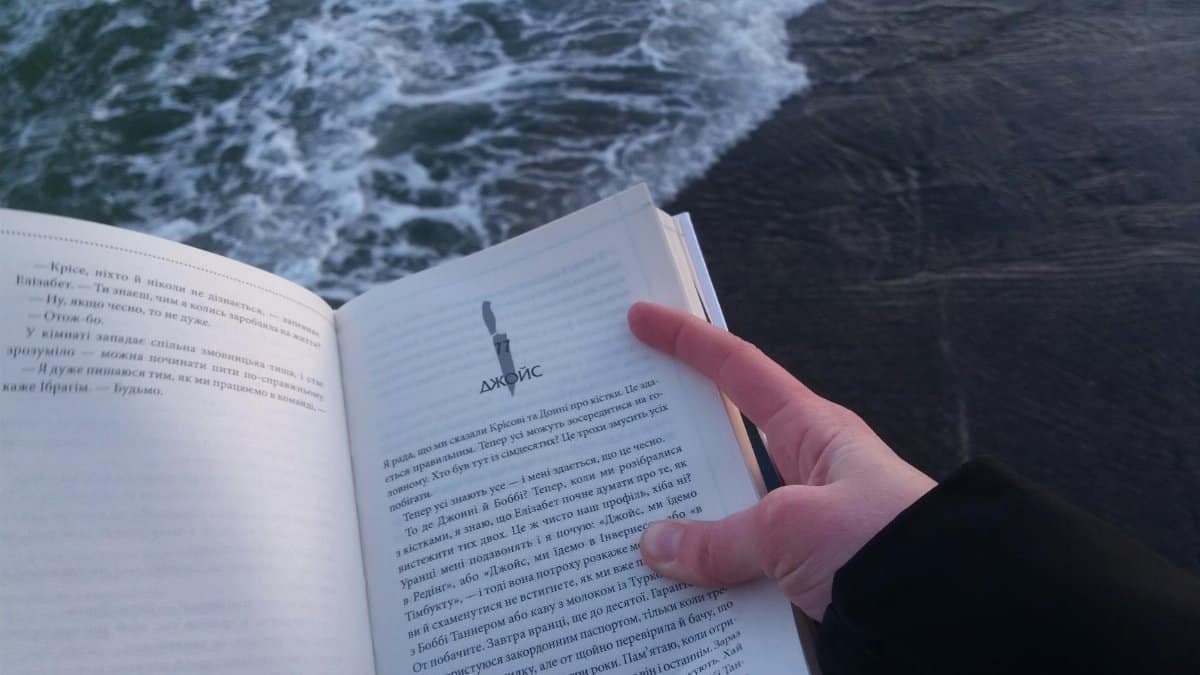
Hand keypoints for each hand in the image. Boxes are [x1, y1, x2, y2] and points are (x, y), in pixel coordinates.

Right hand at [628, 302, 935, 619]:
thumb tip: (655, 545)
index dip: (688, 340)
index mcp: (812, 432)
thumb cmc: (886, 544)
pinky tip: (670, 589)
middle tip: (612, 426)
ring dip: (683, 523)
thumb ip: (720, 539)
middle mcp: (805, 472)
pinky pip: (742, 568)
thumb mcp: (792, 529)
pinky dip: (708, 577)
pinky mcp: (806, 573)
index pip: (739, 370)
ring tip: (619, 521)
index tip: (642, 317)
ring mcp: (804, 524)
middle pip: (723, 444)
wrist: (954, 612)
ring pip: (725, 513)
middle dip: (670, 439)